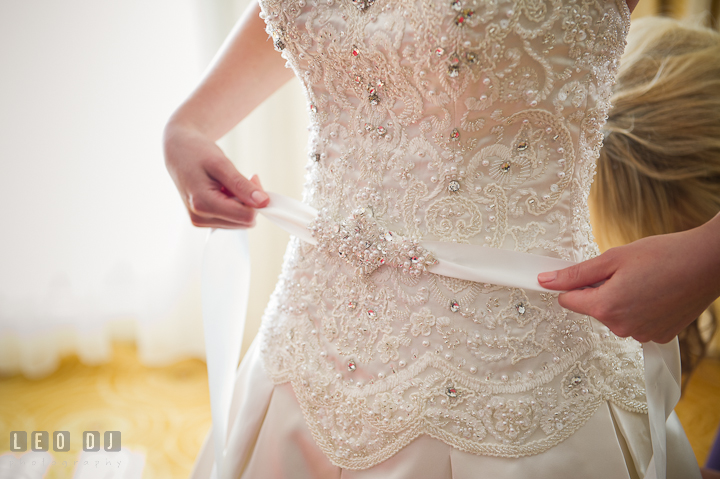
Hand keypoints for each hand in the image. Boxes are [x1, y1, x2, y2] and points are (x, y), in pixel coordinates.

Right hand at [164, 123, 268, 227]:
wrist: (178, 151)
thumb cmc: (197, 152)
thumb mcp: (222, 164)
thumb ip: (242, 185)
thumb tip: (264, 202)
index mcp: (203, 204)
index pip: (246, 216)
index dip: (257, 199)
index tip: (253, 177)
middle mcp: (200, 218)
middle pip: (244, 221)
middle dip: (250, 201)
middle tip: (244, 178)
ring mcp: (200, 221)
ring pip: (240, 222)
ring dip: (242, 203)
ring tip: (229, 183)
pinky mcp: (203, 221)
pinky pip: (231, 220)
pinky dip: (234, 205)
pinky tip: (224, 190)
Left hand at [537, 217, 719, 342]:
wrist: (708, 263)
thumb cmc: (664, 255)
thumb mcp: (612, 258)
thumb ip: (576, 274)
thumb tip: (546, 280)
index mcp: (605, 307)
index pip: (567, 301)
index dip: (572, 285)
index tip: (580, 274)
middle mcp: (621, 327)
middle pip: (593, 309)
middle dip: (600, 291)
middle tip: (624, 272)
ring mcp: (641, 335)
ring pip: (615, 316)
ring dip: (621, 300)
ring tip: (644, 280)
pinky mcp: (659, 336)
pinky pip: (636, 322)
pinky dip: (640, 309)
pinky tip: (656, 293)